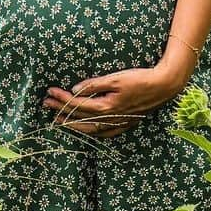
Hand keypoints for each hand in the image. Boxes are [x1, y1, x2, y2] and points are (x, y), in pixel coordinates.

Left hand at [42, 65, 185, 138]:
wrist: (164, 86)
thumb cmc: (141, 79)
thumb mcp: (116, 78)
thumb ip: (94, 85)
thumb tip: (75, 90)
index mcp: (104, 107)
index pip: (76, 104)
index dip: (62, 98)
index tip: (50, 91)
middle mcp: (108, 120)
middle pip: (78, 117)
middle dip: (61, 109)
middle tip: (46, 103)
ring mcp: (115, 124)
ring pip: (87, 128)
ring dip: (71, 122)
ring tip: (58, 119)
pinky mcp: (123, 124)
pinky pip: (101, 132)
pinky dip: (88, 131)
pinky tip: (85, 129)